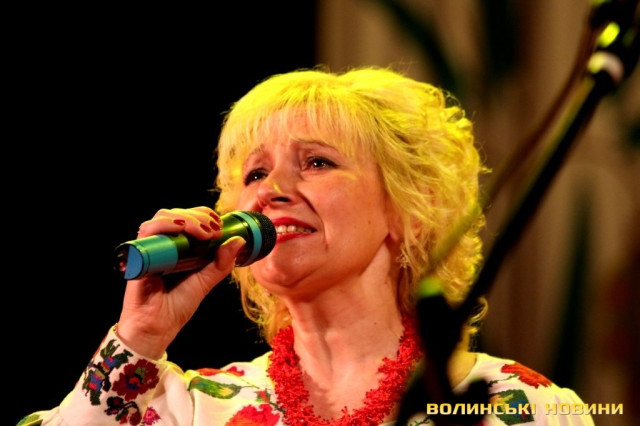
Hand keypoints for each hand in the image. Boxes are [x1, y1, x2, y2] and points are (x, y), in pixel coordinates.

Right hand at [116, 206, 245, 358]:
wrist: (157, 328)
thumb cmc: (177, 306)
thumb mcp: (206, 282)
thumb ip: (221, 263)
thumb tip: (239, 240)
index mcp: (178, 248)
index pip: (188, 218)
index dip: (203, 215)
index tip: (219, 225)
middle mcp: (163, 245)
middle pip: (176, 214)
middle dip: (199, 216)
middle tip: (214, 230)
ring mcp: (150, 248)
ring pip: (163, 217)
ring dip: (186, 219)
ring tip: (204, 233)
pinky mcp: (138, 255)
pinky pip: (147, 232)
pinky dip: (166, 226)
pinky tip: (183, 232)